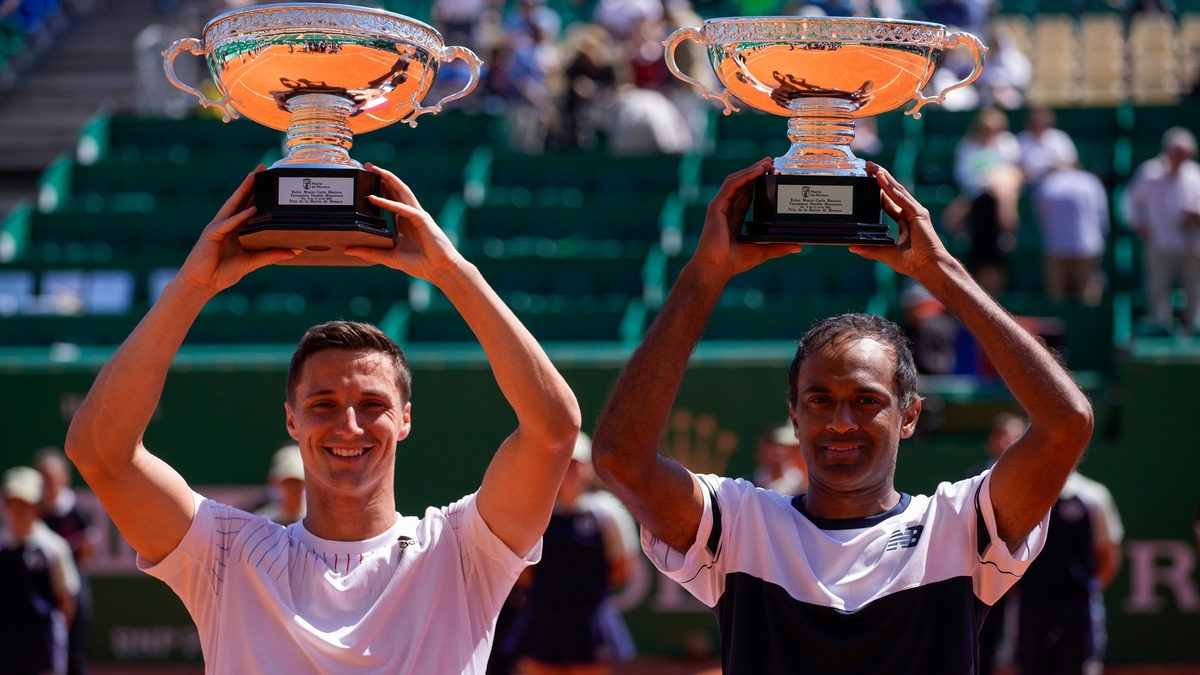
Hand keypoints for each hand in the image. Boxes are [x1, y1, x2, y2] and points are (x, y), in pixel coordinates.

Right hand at [177, 166, 296, 294]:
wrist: (203, 284)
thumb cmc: (224, 272)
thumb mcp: (253, 262)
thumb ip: (271, 255)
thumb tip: (294, 251)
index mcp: (237, 228)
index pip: (249, 206)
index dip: (259, 194)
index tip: (271, 181)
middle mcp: (228, 224)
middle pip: (241, 200)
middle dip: (251, 184)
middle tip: (262, 168)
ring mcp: (218, 227)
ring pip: (233, 205)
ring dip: (243, 191)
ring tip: (254, 177)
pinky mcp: (211, 235)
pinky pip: (227, 224)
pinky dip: (239, 217)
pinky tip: (250, 210)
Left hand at [344, 164, 464, 281]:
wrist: (440, 270)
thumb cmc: (421, 264)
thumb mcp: (389, 257)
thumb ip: (370, 252)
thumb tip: (348, 250)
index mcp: (404, 222)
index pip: (390, 200)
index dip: (380, 189)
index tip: (366, 180)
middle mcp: (410, 215)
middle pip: (395, 190)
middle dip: (382, 177)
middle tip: (367, 166)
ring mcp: (417, 215)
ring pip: (401, 192)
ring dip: (388, 179)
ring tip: (374, 169)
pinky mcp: (422, 220)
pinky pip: (403, 208)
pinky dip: (389, 202)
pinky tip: (375, 198)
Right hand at [692, 158, 801, 279]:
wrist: (716, 268)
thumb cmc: (734, 262)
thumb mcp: (762, 251)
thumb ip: (778, 247)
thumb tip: (798, 246)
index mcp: (734, 219)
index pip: (747, 196)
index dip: (758, 184)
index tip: (772, 175)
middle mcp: (726, 210)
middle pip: (742, 185)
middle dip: (756, 172)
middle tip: (772, 162)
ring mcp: (720, 207)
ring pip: (736, 181)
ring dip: (751, 170)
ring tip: (767, 162)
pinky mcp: (716, 206)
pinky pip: (731, 185)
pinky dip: (744, 176)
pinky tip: (757, 170)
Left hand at [849, 162, 949, 279]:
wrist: (928, 267)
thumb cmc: (912, 263)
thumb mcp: (885, 254)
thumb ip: (870, 249)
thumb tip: (852, 247)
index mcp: (904, 222)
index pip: (889, 203)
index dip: (879, 192)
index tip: (868, 183)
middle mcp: (910, 214)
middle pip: (893, 191)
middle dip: (880, 179)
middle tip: (868, 167)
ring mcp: (915, 212)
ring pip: (896, 189)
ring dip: (884, 177)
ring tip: (872, 166)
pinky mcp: (918, 213)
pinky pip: (900, 197)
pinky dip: (889, 186)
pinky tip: (880, 177)